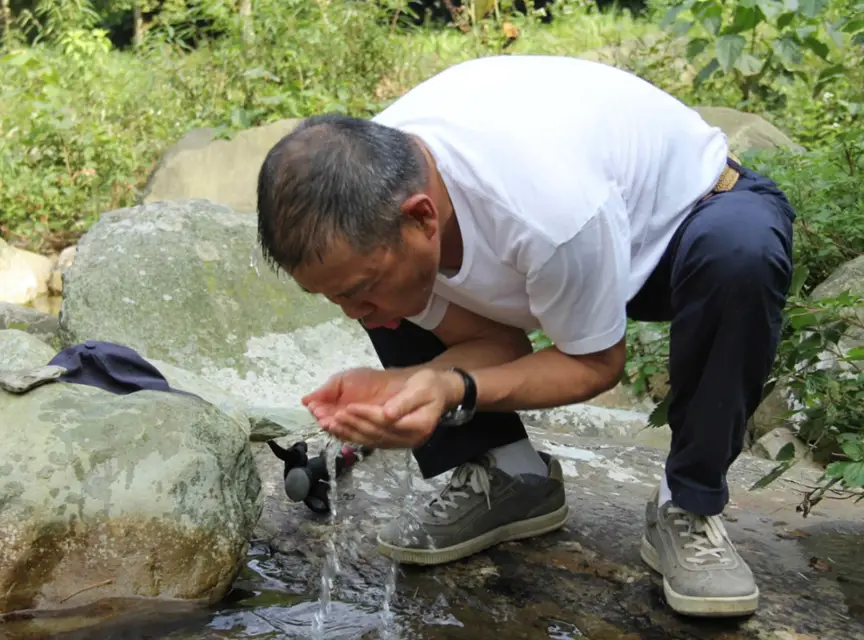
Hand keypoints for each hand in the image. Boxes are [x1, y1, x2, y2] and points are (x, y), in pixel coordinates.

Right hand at [302, 367, 405, 427]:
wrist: (394, 383)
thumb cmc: (368, 381)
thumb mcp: (342, 381)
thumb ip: (325, 391)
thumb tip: (304, 400)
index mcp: (335, 410)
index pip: (322, 415)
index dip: (318, 412)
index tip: (314, 408)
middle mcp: (344, 422)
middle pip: (332, 426)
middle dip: (326, 421)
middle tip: (322, 417)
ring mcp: (357, 429)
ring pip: (344, 432)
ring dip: (337, 427)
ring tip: (331, 421)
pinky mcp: (371, 436)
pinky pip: (359, 437)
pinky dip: (353, 431)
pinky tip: (348, 423)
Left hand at [324, 369, 463, 448]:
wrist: (439, 392)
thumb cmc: (431, 386)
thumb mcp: (422, 387)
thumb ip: (404, 402)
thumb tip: (387, 414)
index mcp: (418, 426)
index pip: (387, 422)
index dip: (367, 415)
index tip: (349, 407)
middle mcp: (408, 439)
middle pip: (376, 434)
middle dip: (352, 425)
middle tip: (331, 418)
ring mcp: (400, 442)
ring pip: (370, 440)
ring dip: (348, 433)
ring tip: (329, 425)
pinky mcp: (391, 441)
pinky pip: (370, 440)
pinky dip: (352, 436)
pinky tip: (338, 431)